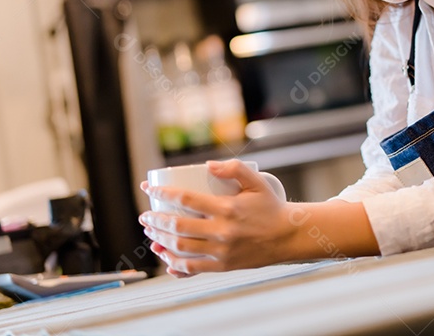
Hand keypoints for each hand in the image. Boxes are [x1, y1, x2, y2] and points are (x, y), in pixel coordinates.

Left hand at [139, 160, 295, 275]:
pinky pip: (193, 268)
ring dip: (160, 241)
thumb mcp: (257, 182)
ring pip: (181, 248)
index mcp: (228, 208)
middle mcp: (222, 231)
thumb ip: (234, 169)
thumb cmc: (271, 207)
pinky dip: (175, 265)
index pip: (185, 199)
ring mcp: (222, 251)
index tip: (148, 189)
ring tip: (150, 235)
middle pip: (177, 226)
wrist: (288, 236)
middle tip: (145, 216)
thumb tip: (207, 165)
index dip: (162, 193)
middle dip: (155, 221)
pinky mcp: (224, 266)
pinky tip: (166, 259)